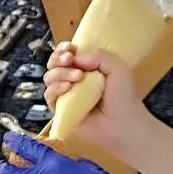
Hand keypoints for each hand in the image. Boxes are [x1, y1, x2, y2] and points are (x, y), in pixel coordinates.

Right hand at [42, 43, 158, 165]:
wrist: (123, 124)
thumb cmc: (123, 96)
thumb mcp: (117, 68)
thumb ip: (98, 56)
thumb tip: (74, 58)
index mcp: (85, 67)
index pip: (66, 53)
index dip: (63, 49)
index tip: (69, 49)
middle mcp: (72, 79)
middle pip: (53, 63)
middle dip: (58, 58)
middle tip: (69, 60)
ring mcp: (66, 94)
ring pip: (49, 77)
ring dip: (60, 73)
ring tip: (77, 77)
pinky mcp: (60, 109)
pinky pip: (49, 95)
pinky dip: (55, 89)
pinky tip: (67, 88)